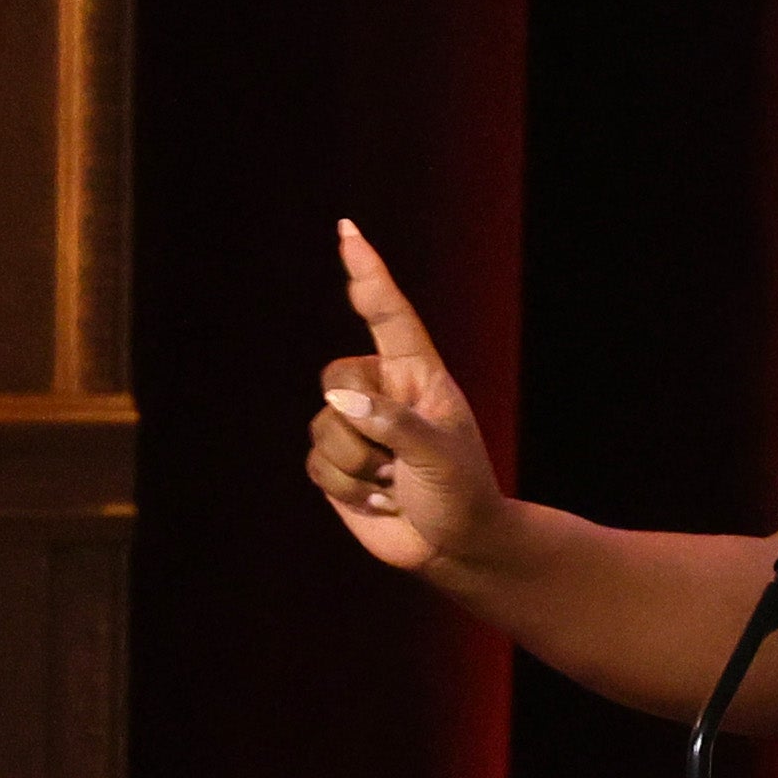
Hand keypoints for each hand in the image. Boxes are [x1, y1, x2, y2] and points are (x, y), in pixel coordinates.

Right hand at [303, 220, 506, 573]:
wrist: (454, 547)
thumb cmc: (462, 494)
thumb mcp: (439, 455)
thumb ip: (394, 424)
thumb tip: (339, 402)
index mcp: (420, 377)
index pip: (389, 316)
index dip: (368, 274)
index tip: (348, 230)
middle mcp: (384, 393)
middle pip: (336, 376)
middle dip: (359, 423)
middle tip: (398, 459)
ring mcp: (357, 427)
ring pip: (323, 427)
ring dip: (358, 467)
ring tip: (395, 484)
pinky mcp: (336, 463)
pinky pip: (315, 463)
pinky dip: (344, 488)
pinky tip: (377, 501)